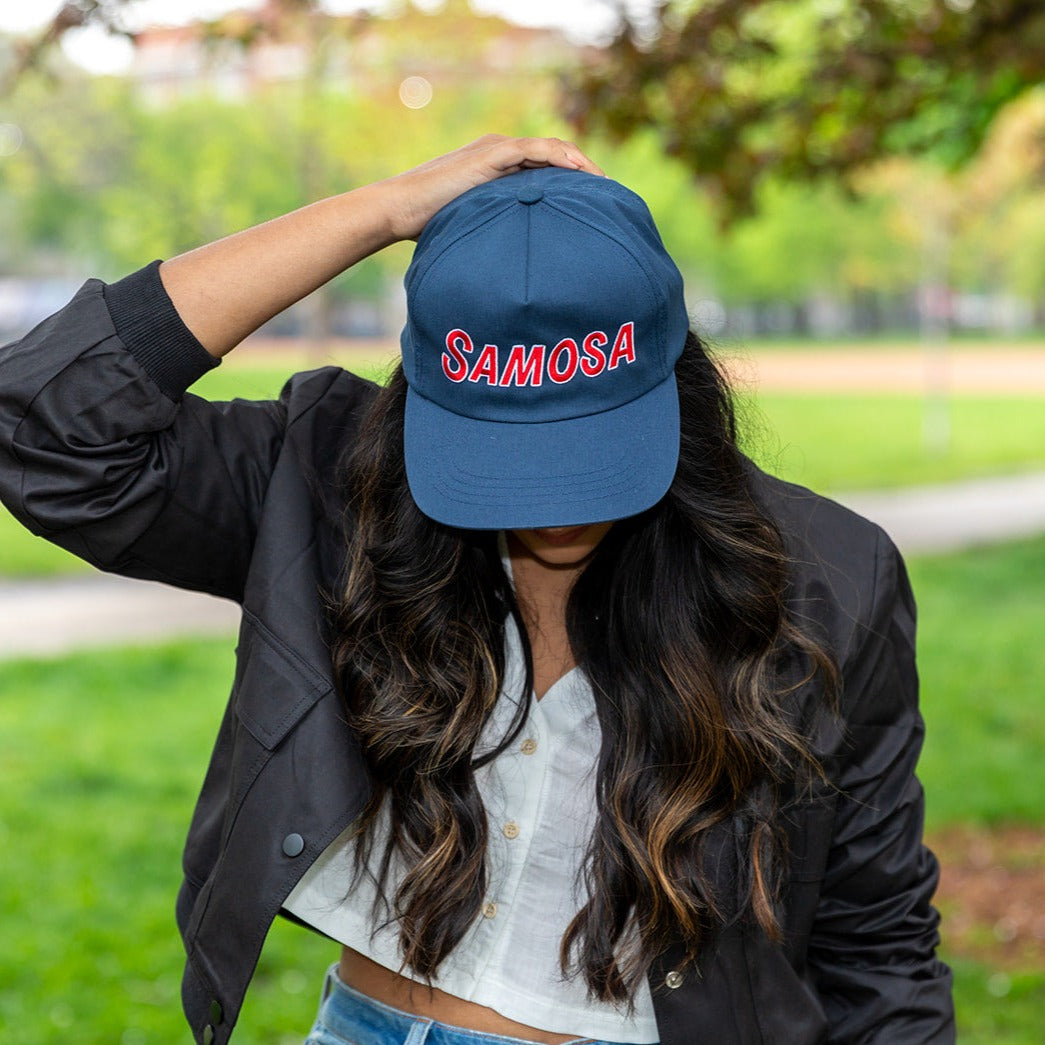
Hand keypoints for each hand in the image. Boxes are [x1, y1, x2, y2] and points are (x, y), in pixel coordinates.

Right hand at [378, 134, 604, 241]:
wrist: (401, 210)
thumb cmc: (430, 225)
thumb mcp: (475, 227)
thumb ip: (498, 230)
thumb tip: (518, 266)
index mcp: (499, 167)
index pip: (546, 166)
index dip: (574, 180)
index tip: (597, 203)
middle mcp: (501, 152)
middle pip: (555, 154)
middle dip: (584, 172)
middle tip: (610, 196)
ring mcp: (496, 151)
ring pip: (550, 148)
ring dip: (580, 163)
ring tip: (603, 183)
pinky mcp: (490, 155)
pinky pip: (535, 149)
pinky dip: (559, 157)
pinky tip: (580, 171)